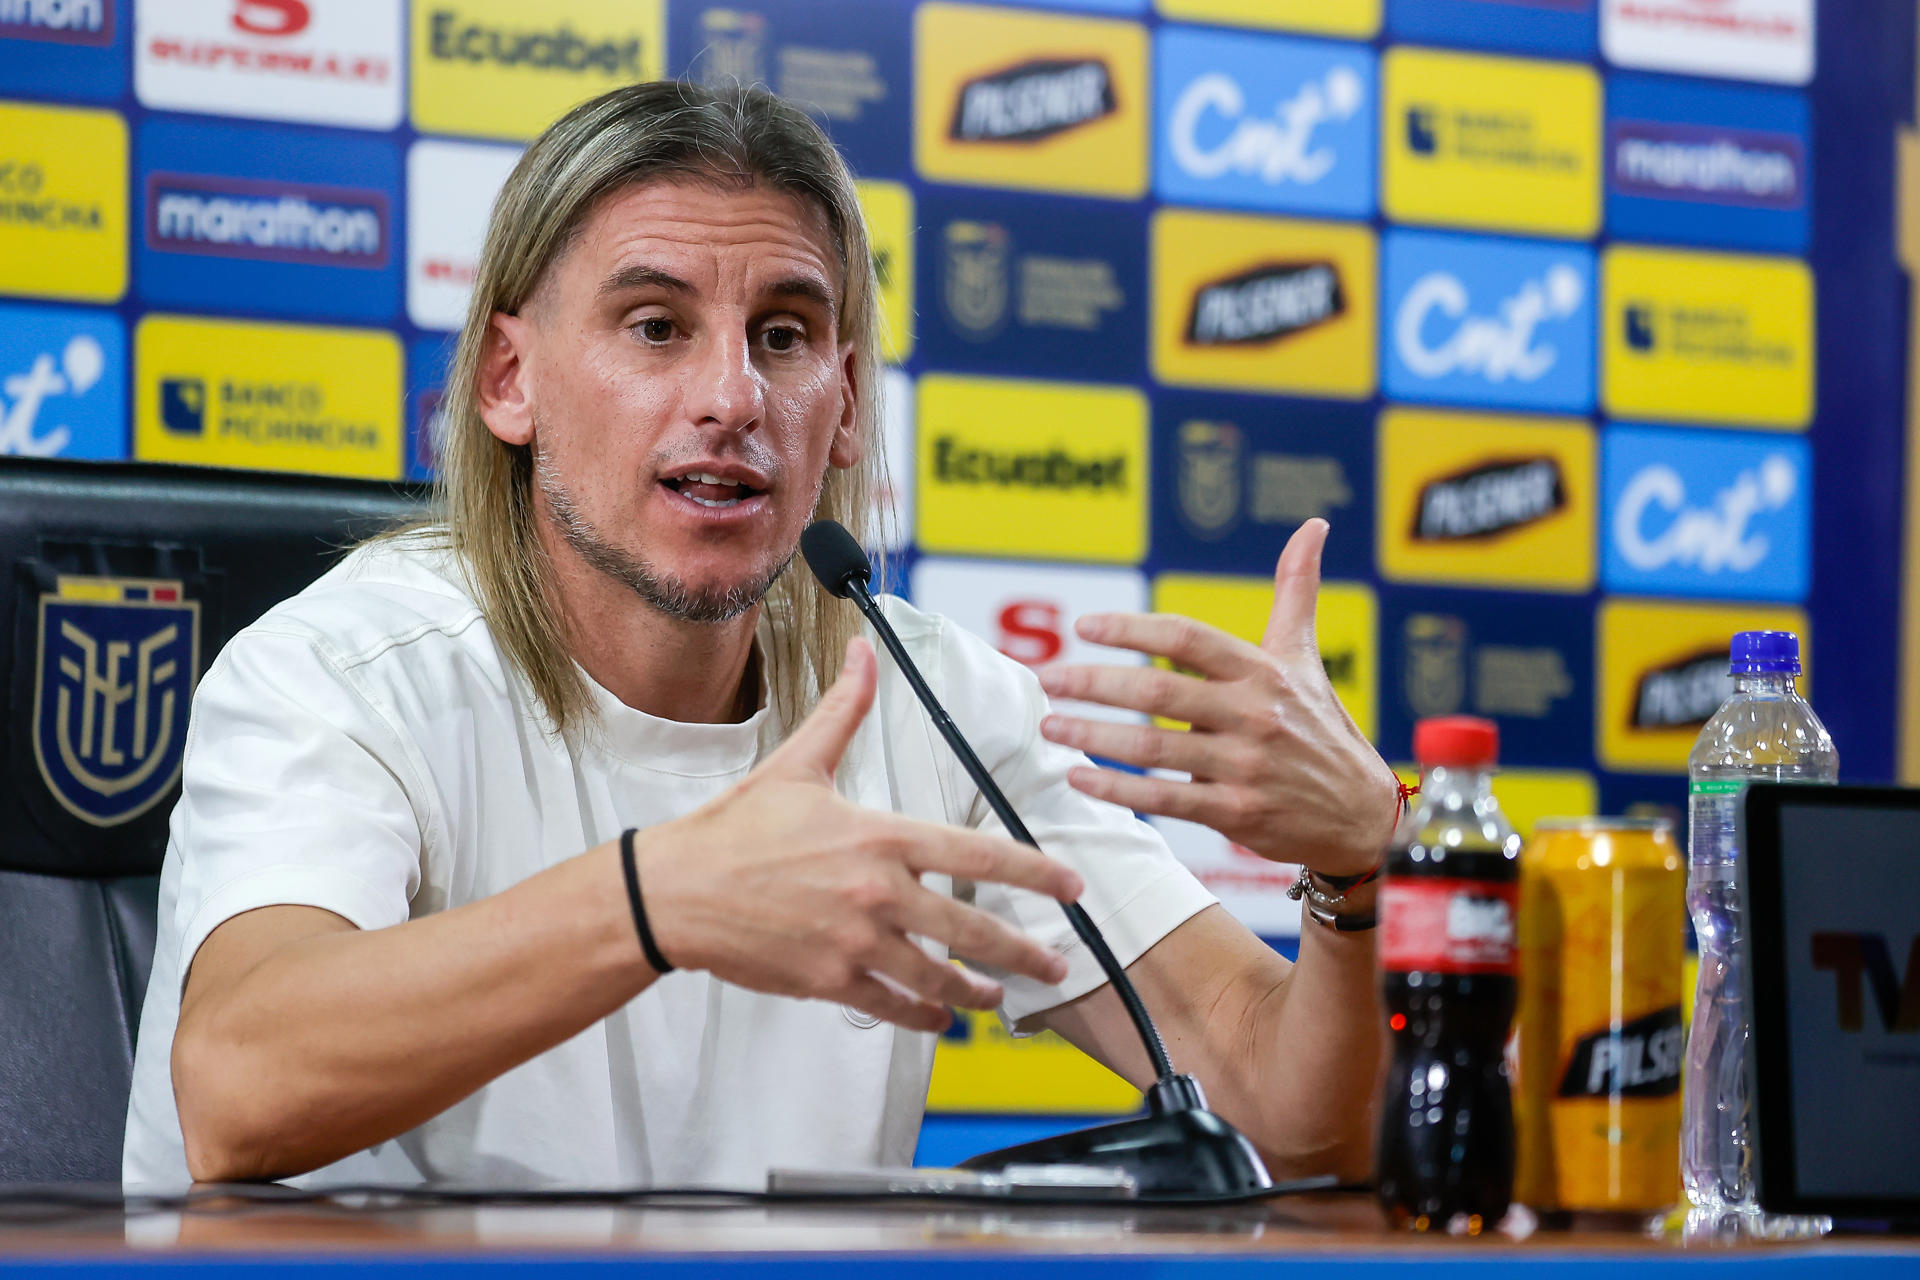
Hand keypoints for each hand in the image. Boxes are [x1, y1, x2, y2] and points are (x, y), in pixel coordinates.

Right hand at [640, 639, 1080, 1032]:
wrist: (674, 892)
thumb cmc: (734, 829)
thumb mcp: (797, 764)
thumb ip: (842, 711)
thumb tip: (864, 652)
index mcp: (879, 836)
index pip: (977, 855)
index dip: (1034, 872)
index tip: (1069, 887)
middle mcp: (877, 892)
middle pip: (973, 928)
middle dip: (1024, 950)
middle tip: (1056, 963)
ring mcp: (855, 941)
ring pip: (938, 977)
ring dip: (977, 991)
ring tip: (999, 997)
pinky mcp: (829, 980)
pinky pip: (893, 1004)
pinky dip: (924, 1016)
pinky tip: (940, 1018)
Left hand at [1035, 519, 1397, 878]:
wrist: (1361, 815)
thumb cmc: (1321, 728)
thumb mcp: (1305, 657)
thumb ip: (1297, 590)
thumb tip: (1314, 526)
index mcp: (1261, 671)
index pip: (1186, 637)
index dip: (1131, 629)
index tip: (1084, 627)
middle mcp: (1253, 714)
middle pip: (1158, 691)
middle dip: (1095, 683)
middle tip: (1048, 678)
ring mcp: (1244, 766)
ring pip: (1153, 747)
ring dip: (1093, 735)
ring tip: (1050, 726)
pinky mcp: (1236, 812)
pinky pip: (1165, 798)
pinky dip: (1118, 790)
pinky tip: (1080, 777)